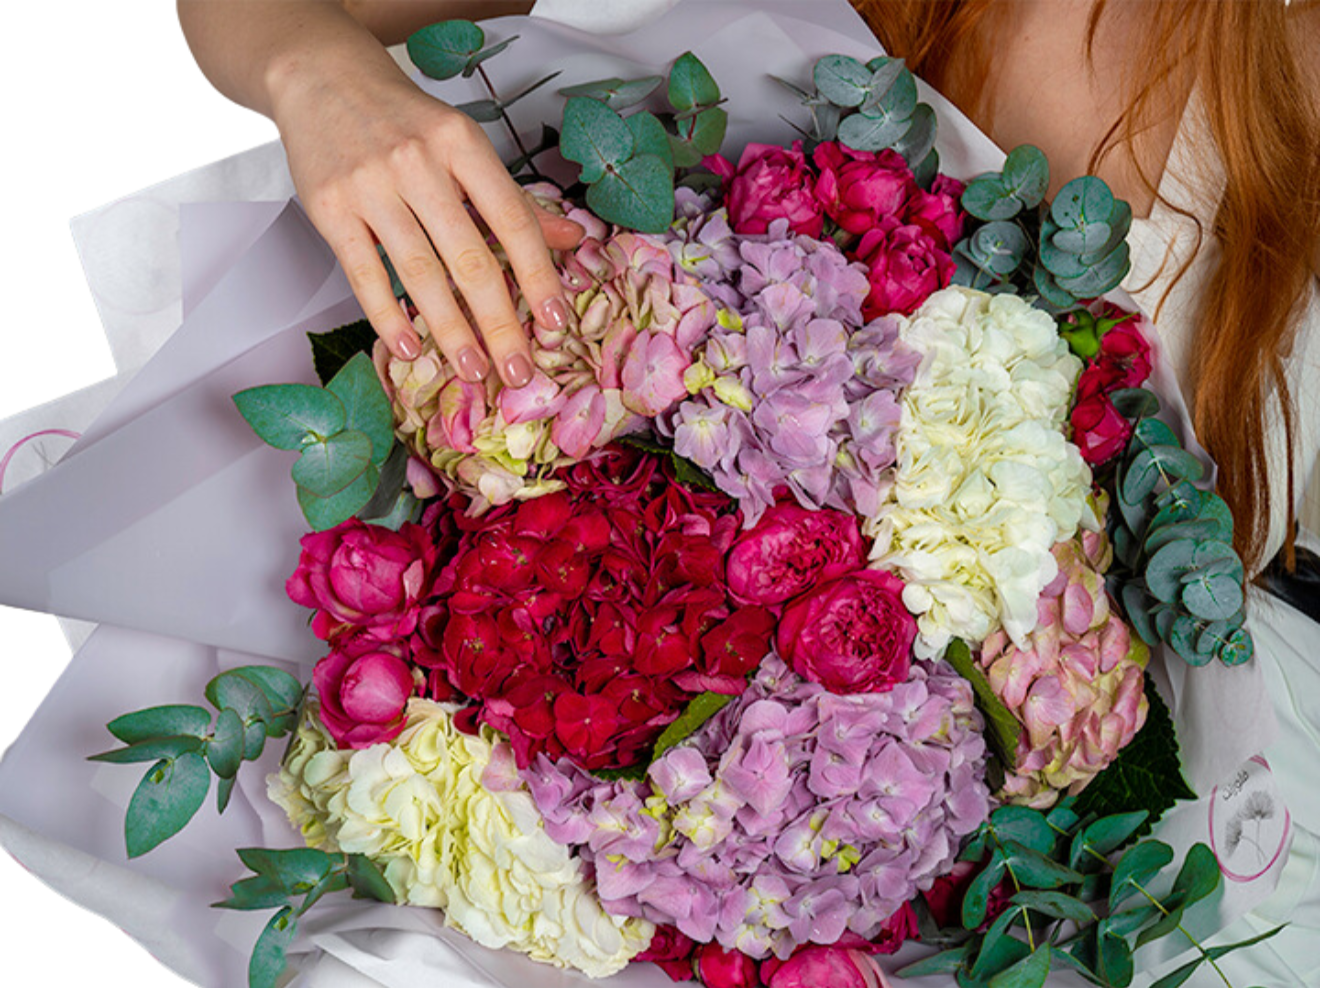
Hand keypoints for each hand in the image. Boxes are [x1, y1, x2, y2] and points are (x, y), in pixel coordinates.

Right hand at [273, 59, 582, 385]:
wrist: (322, 76)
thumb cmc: (404, 120)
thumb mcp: (465, 146)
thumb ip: (515, 198)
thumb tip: (574, 240)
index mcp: (462, 145)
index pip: (512, 221)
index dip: (537, 277)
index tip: (555, 323)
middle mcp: (418, 163)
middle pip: (469, 258)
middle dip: (498, 322)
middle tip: (516, 369)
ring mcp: (370, 186)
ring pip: (419, 273)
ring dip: (450, 330)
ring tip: (472, 369)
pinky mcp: (329, 208)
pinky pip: (363, 273)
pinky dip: (387, 315)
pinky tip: (409, 346)